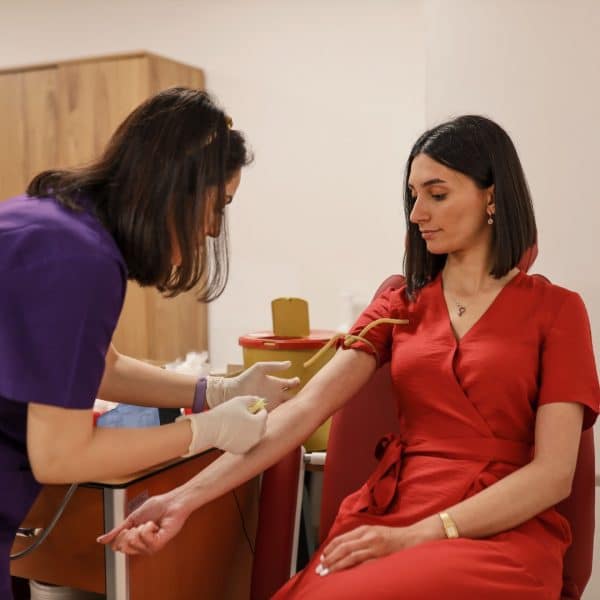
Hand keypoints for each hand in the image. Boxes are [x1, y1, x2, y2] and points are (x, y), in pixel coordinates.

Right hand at [97, 492, 187, 554]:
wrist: (173, 502)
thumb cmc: (157, 507)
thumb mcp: (131, 518)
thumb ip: (116, 531)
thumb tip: (101, 540)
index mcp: (136, 541)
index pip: (118, 547)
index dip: (120, 535)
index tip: (130, 526)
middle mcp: (142, 546)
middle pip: (123, 546)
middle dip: (130, 531)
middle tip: (141, 524)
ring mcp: (150, 547)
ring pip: (133, 542)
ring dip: (140, 527)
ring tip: (151, 523)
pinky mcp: (158, 544)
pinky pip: (144, 539)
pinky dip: (148, 528)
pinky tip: (155, 525)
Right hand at [181, 395, 267, 454]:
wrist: (210, 429)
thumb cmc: (225, 413)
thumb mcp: (240, 401)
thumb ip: (252, 399)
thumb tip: (258, 400)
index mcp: (259, 422)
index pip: (264, 414)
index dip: (258, 409)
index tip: (250, 408)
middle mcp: (257, 435)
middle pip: (262, 426)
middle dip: (256, 420)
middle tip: (245, 415)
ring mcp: (250, 444)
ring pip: (255, 435)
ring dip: (251, 429)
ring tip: (238, 423)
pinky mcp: (242, 450)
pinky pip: (247, 442)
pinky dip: (244, 438)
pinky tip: (234, 432)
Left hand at [207, 361, 300, 410]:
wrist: (232, 392)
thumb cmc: (245, 378)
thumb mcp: (260, 368)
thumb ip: (274, 366)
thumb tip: (290, 363)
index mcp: (277, 383)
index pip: (292, 384)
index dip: (296, 382)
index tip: (297, 381)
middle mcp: (277, 394)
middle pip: (293, 396)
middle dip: (299, 396)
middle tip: (303, 396)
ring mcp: (273, 404)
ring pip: (288, 406)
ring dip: (293, 406)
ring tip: (297, 406)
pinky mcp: (268, 412)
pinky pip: (279, 415)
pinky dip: (284, 414)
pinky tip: (287, 414)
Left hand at [317, 519, 443, 574]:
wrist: (415, 537)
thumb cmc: (395, 537)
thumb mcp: (375, 533)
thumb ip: (361, 539)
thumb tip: (346, 549)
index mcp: (365, 529)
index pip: (342, 539)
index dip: (330, 548)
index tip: (323, 558)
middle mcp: (368, 536)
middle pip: (343, 547)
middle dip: (330, 558)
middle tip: (320, 569)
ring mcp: (375, 546)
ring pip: (350, 556)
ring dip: (337, 565)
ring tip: (328, 573)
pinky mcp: (382, 556)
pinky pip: (364, 564)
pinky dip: (353, 569)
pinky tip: (346, 576)